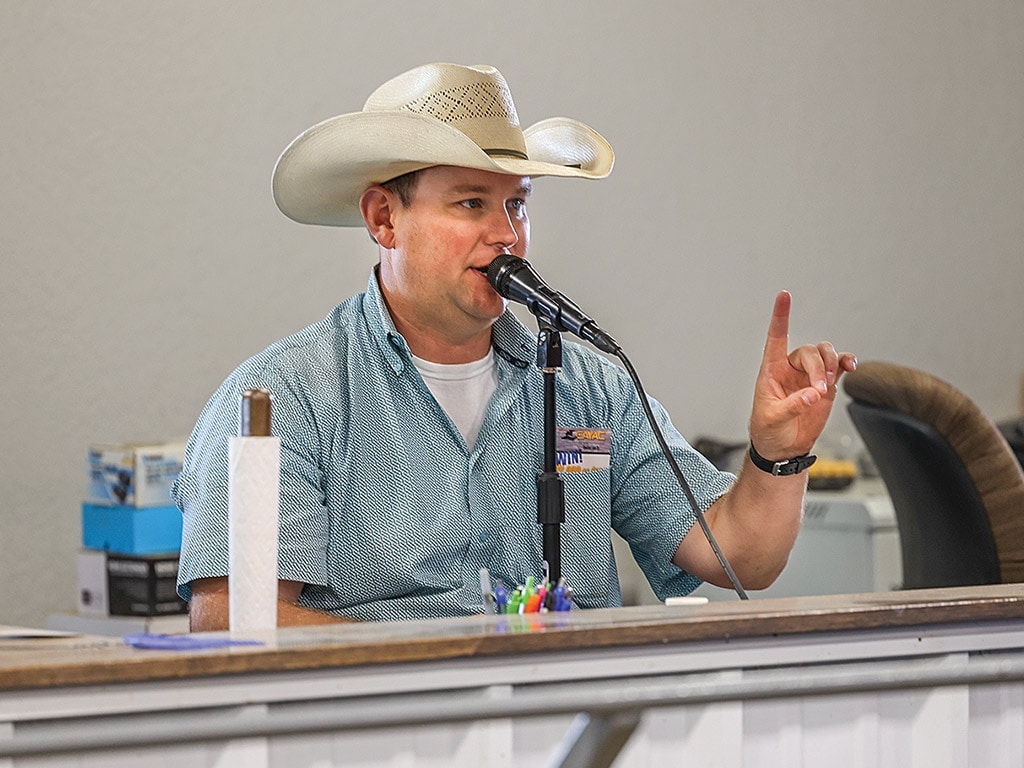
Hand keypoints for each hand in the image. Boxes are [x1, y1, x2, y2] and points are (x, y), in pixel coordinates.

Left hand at [748, 291, 856, 459]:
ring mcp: (809, 374)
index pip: (776, 338)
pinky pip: (839, 365)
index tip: (784, 295)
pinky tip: (852, 366)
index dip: (780, 317)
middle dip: (818, 368)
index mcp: (771, 371)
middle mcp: (791, 368)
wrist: (783, 447)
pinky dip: (847, 362)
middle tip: (819, 390)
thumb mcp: (772, 419)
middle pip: (809, 351)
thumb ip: (792, 406)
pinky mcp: (825, 383)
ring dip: (832, 365)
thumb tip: (812, 394)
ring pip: (825, 353)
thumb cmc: (769, 431)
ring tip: (828, 386)